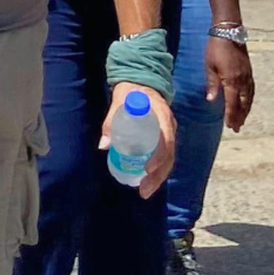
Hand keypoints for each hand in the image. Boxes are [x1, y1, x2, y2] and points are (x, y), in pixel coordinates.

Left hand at [100, 82, 175, 197]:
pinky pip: (165, 157)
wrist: (142, 82)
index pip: (166, 139)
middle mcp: (169, 126)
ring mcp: (168, 132)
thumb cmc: (131, 92)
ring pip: (169, 159)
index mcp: (162, 115)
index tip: (147, 168)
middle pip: (169, 154)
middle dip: (158, 175)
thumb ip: (112, 121)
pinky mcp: (164, 138)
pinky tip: (148, 183)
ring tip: (145, 192)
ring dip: (158, 178)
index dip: (159, 155)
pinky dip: (158, 172)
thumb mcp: (120, 102)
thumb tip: (104, 145)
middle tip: (144, 190)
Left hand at [203, 38, 255, 130]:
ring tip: (242, 119)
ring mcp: (248, 76)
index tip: (230, 125)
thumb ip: (211, 84)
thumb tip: (210, 100)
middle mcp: (242, 81)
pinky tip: (248, 102)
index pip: (232, 103)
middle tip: (237, 127)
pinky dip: (250, 99)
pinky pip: (252, 89)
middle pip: (243, 103)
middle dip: (240, 116)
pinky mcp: (249, 71)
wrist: (229, 32)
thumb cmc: (215, 48)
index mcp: (231, 81)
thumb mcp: (209, 66)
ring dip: (246, 110)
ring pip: (249, 97)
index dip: (230, 115)